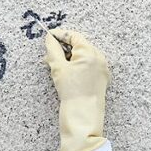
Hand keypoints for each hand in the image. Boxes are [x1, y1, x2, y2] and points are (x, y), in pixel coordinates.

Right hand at [43, 29, 110, 150]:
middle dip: (64, 48)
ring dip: (70, 57)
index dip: (60, 34)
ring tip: (56, 66)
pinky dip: (78, 65)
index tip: (49, 36)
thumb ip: (53, 50)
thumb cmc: (71, 92)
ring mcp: (102, 67)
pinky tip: (67, 74)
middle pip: (79, 45)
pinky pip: (89, 65)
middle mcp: (99, 57)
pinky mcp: (102, 77)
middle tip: (49, 55)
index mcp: (89, 52)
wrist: (83, 115)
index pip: (73, 35)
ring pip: (83, 55)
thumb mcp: (58, 68)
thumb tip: (49, 38)